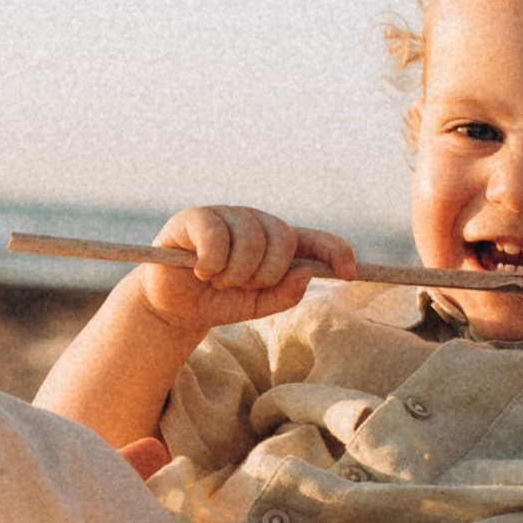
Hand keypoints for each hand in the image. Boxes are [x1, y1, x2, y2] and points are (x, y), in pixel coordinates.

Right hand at [139, 206, 354, 337]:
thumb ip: (282, 295)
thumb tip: (305, 275)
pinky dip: (212, 262)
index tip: (349, 274)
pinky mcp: (196, 217)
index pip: (316, 240)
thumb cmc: (218, 302)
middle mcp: (256, 222)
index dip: (336, 251)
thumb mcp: (255, 307)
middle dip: (265, 274)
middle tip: (239, 286)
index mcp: (276, 243)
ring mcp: (227, 215)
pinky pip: (217, 235)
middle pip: (282, 239)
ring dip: (234, 273)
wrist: (173, 307)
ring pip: (250, 238)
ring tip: (216, 280)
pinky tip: (200, 269)